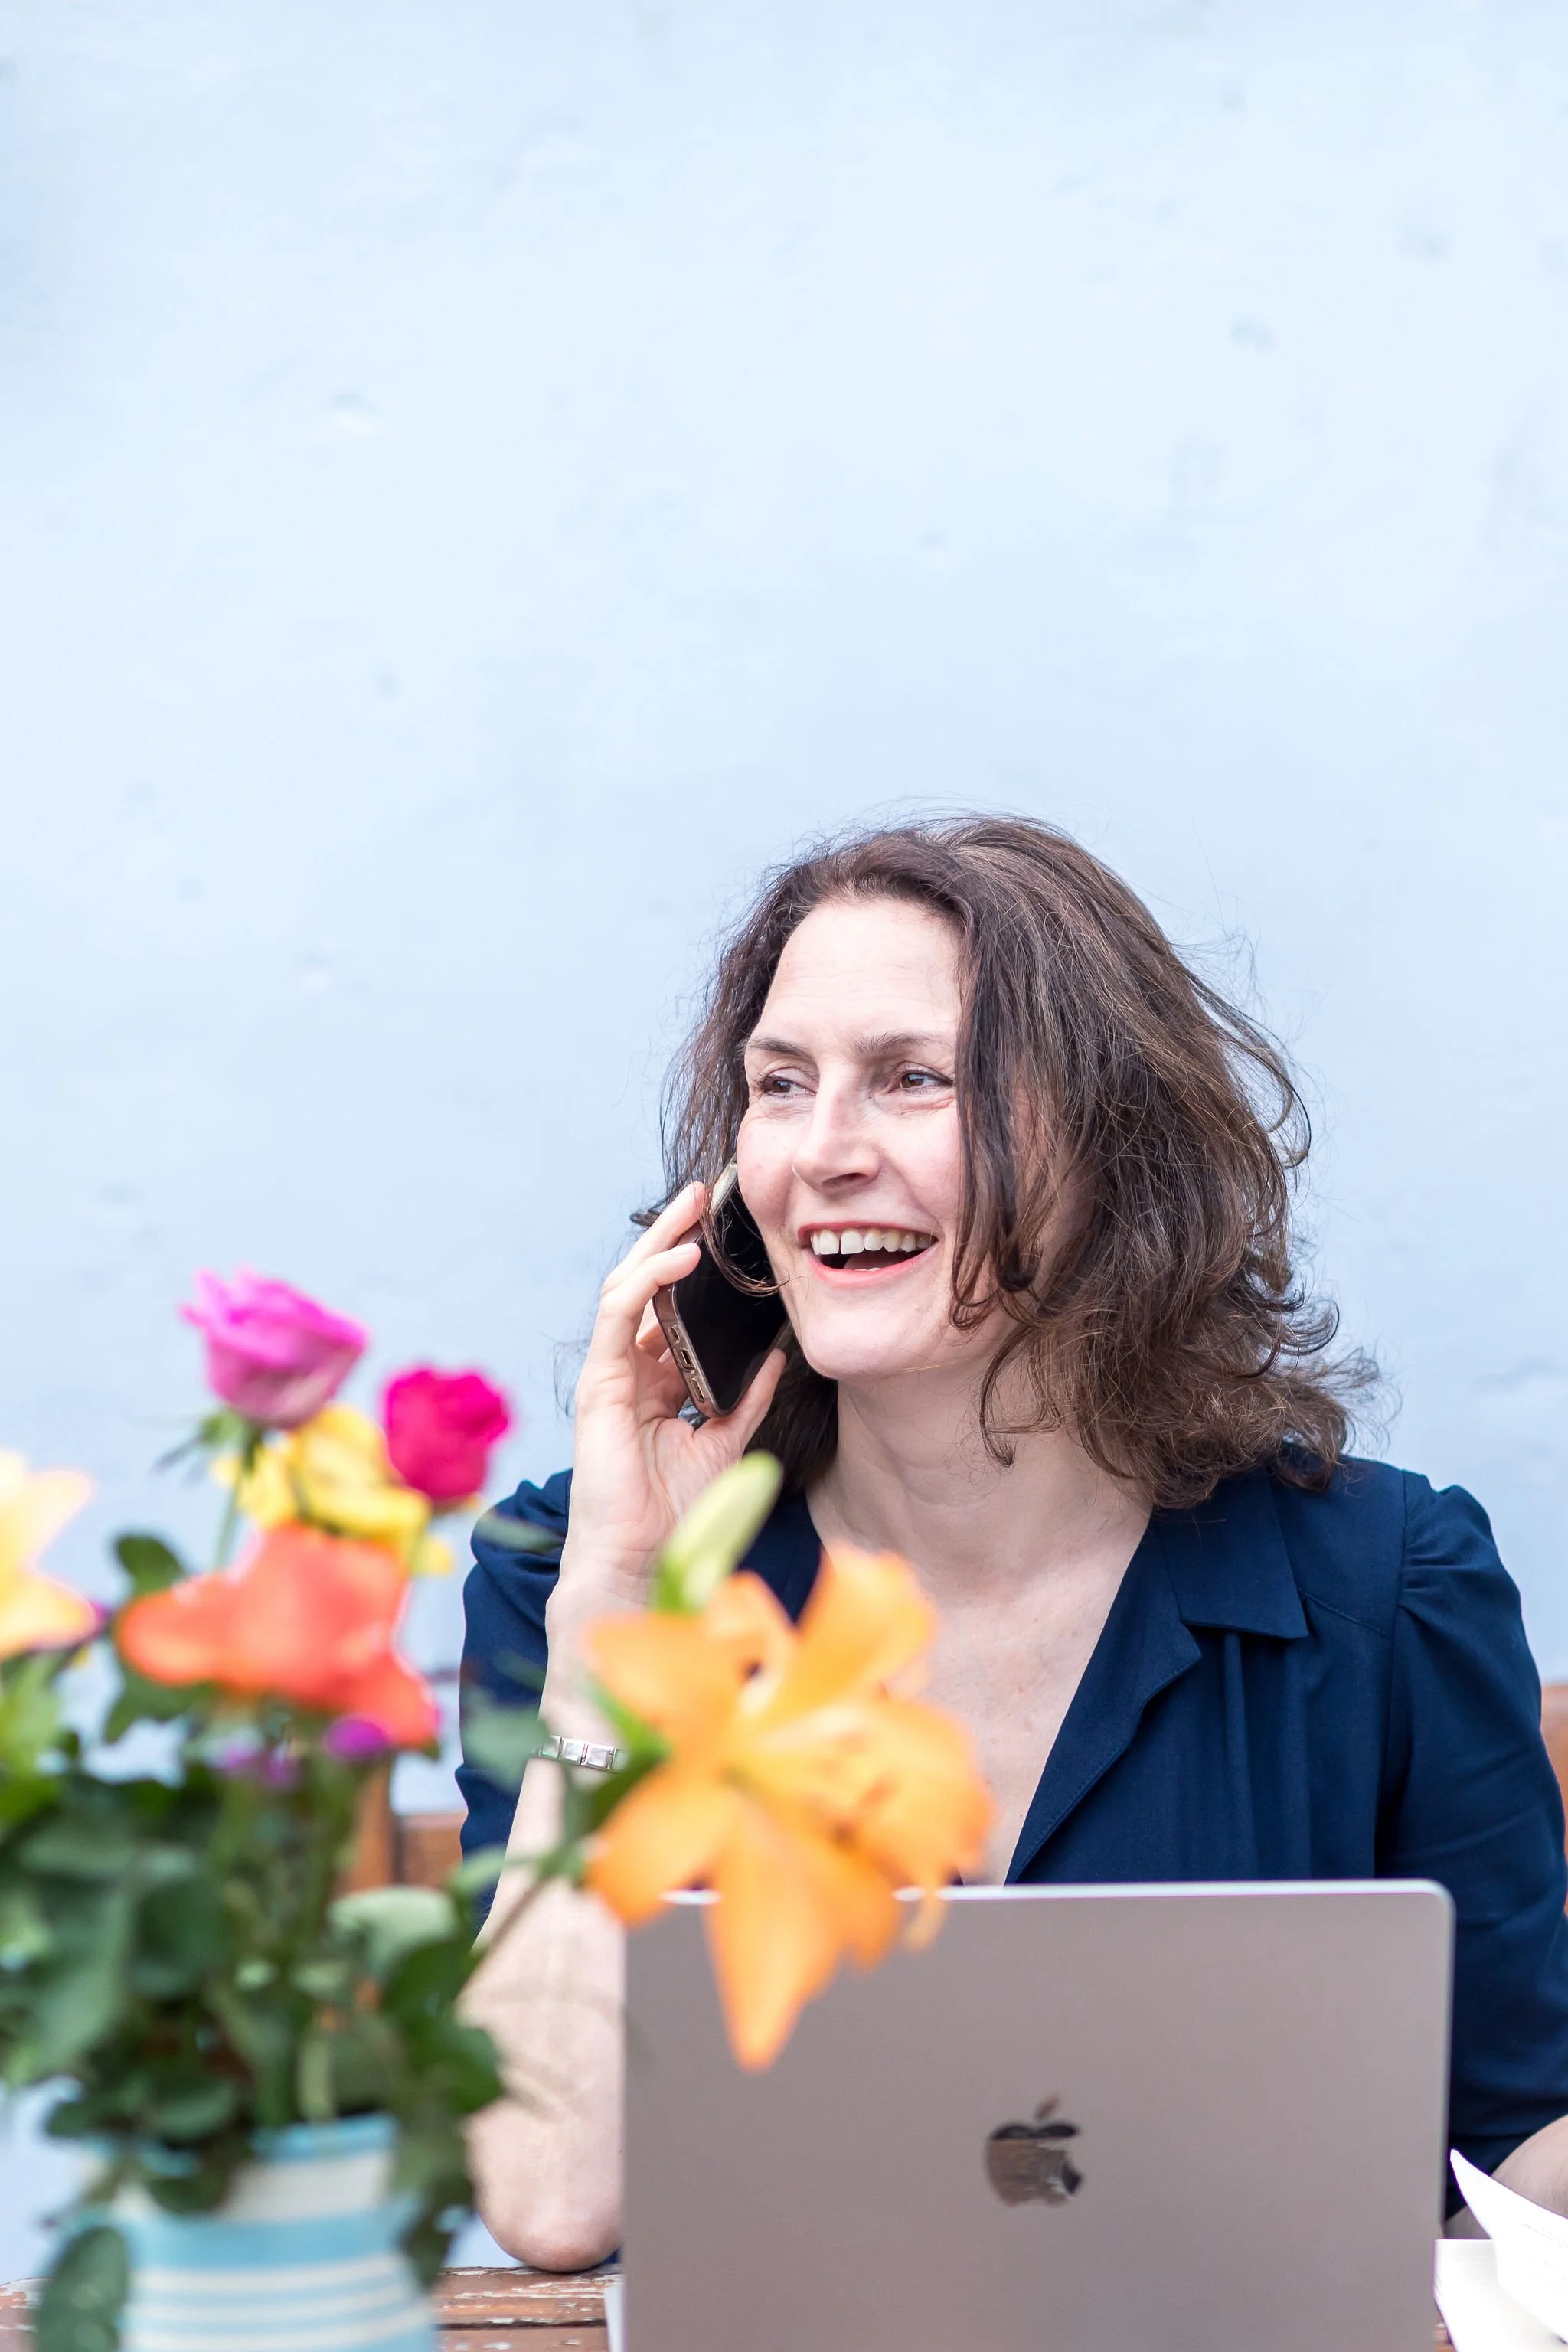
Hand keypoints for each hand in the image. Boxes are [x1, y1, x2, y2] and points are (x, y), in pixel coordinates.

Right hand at [557, 1182, 785, 1617]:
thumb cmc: (673, 1511)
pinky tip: (681, 1258)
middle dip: (670, 1237)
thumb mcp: (727, 1441)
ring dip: (658, 1243)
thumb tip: (780, 1354)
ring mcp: (610, 1375)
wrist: (640, 1558)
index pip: (670, 1310)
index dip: (691, 1271)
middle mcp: (629, 1372)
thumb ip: (748, 1397)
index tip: (723, 1235)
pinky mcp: (600, 1382)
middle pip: (646, 1288)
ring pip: (626, 1289)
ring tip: (691, 1210)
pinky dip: (648, 1281)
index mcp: (654, 1384)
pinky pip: (618, 1314)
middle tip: (701, 1196)